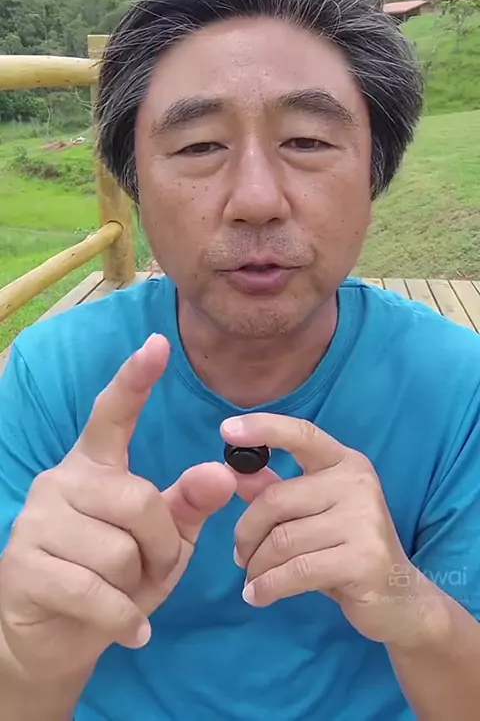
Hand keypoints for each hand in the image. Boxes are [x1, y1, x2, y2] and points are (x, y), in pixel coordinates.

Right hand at [0, 334, 235, 681]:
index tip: (159, 343)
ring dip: (138, 584)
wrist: (55, 638)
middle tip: (151, 568)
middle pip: (138, 499)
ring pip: (119, 549)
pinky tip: (129, 629)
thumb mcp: (161, 541)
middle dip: (161, 545)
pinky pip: (96, 591)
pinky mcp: (23, 566)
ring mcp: (36, 522)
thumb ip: (188, 505)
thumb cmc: (115, 578)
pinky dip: (122, 618)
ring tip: (124, 594)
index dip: (136, 379)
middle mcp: (60, 481)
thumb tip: (222, 472)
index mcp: (94, 465)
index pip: (112, 413)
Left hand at [221, 413, 422, 646]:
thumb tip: (235, 471)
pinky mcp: (364, 560)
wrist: (400, 599)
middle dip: (247, 532)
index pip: (302, 435)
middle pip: (276, 500)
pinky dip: (268, 586)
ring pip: (282, 540)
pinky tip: (258, 595)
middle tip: (240, 555)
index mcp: (345, 463)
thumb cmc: (348, 550)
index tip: (226, 430)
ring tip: (253, 579)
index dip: (263, 429)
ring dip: (257, 566)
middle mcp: (357, 483)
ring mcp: (364, 520)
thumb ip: (277, 491)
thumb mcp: (313, 515)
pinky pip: (296, 571)